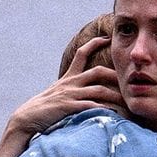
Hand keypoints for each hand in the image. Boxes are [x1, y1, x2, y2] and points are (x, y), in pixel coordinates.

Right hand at [5, 37, 125, 135]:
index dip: (93, 44)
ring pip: (99, 91)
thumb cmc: (44, 110)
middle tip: (129, 79)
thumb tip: (83, 92)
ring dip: (116, 97)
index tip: (105, 37)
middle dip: (115, 75)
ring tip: (129, 103)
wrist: (26, 119)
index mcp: (68, 78)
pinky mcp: (69, 107)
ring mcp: (70, 95)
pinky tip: (115, 114)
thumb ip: (71, 91)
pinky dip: (105, 110)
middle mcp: (70, 83)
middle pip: (97, 72)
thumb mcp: (58, 95)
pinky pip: (92, 106)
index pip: (81, 55)